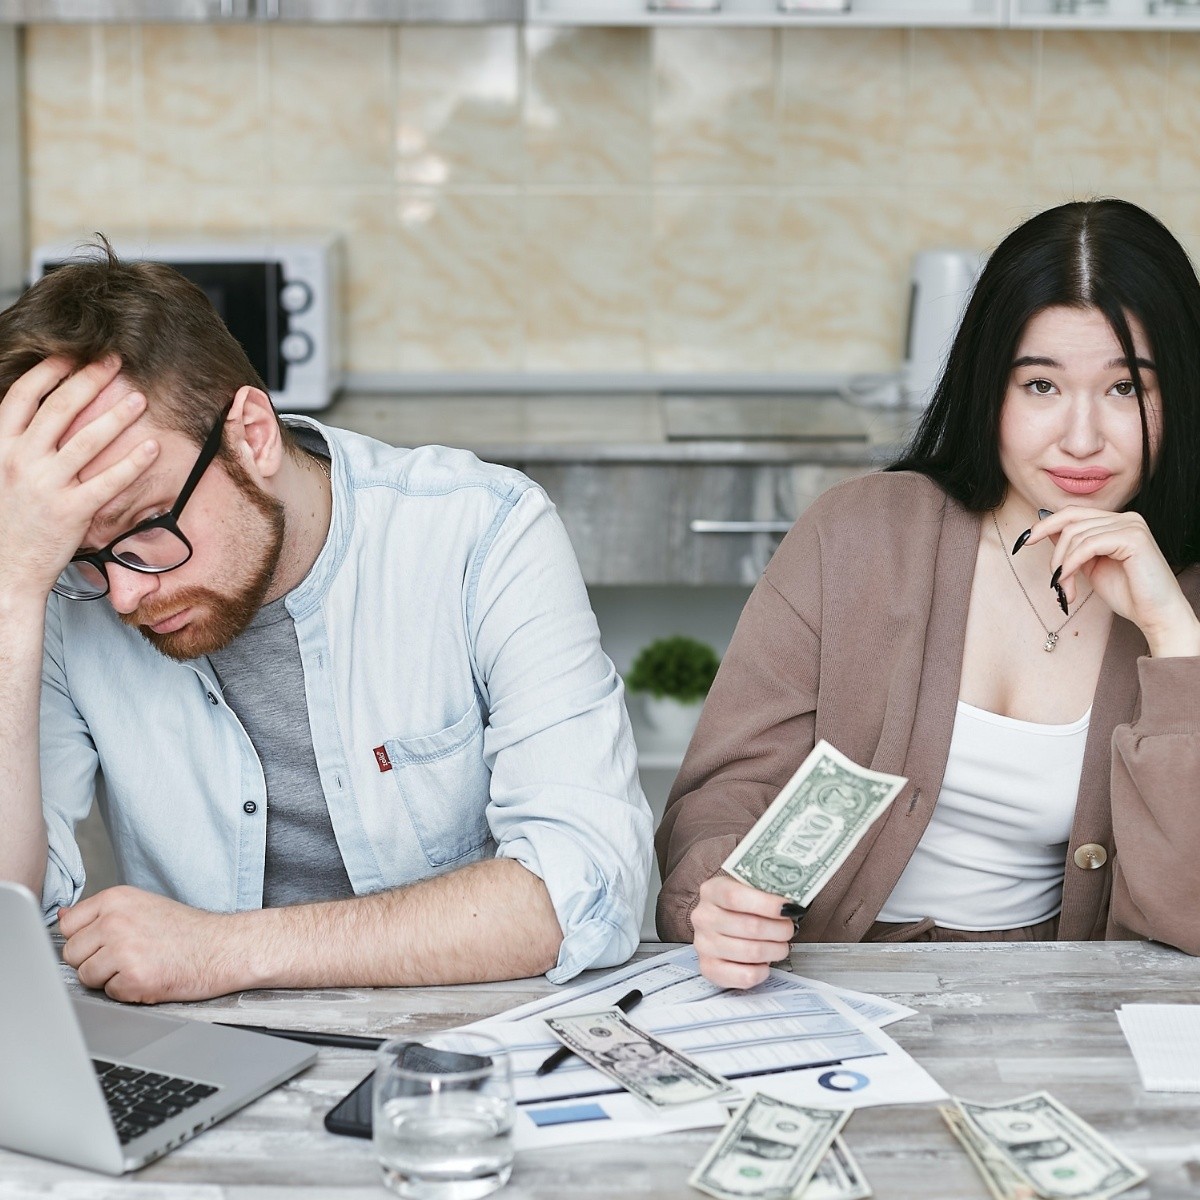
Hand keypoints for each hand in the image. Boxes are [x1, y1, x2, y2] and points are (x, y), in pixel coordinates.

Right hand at [0, 356, 159, 601]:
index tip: (72, 355)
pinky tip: (153, 447)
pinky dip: (133, 462)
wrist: (4, 570)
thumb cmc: (6, 522)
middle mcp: (20, 460)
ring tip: (139, 398)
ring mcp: (46, 485)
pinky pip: (109, 481)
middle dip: (89, 379)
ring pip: (87, 440)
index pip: (23, 396)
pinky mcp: (71, 511)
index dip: (49, 371)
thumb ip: (15, 443)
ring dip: (117, 415)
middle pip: (59, 408)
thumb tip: (36, 412)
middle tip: (114, 362)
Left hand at [59, 886, 240, 1003]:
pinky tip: (151, 976)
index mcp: (116, 898)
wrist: (223, 947)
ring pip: (86, 976)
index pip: (68, 925)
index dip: (86, 939)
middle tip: (128, 956)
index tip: (107, 941)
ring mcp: (124, 949)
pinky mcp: (134, 978)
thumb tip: (62, 916)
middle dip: (94, 961)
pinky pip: (109, 993)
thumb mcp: (142, 906)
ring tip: (140, 965)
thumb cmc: (186, 929)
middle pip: (72, 954)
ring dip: (109, 978)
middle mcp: (116, 921)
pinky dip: (128, 991)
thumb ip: (101, 913)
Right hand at [692, 874, 795, 988]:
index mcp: (711, 891)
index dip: (766, 904)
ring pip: (752, 952)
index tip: (789, 908)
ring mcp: (703, 945)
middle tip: (790, 928)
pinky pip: (746, 976)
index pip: (735, 897)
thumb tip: (793, 904)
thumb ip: (766, 891)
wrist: (719, 927)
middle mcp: (703, 917)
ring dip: (776, 949)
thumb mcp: (748, 889)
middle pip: (750, 927)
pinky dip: (763, 970)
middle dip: (780, 929)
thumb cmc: (740, 907)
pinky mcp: (709, 969)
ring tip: (781, 945)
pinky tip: (765, 962)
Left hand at [1028, 507, 1199, 656]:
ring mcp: (1131, 525)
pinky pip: (1088, 545)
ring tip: (1064, 589)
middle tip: (1049, 577)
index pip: (1073, 513)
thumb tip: (1046, 529)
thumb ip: (1073, 546)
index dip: (1046, 525)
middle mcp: (1127, 518)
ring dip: (1062, 566)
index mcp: (1117, 522)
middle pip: (1071, 521)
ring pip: (1076, 535)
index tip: (1025, 541)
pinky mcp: (1133, 538)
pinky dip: (1071, 564)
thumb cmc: (1127, 593)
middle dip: (1053, 550)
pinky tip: (1068, 581)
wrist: (1155, 614)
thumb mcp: (1090, 566)